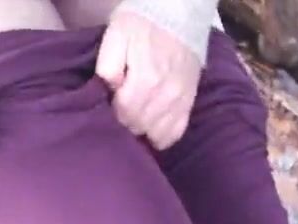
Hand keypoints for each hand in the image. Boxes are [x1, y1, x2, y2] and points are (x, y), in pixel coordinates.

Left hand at [96, 10, 200, 149]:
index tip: (110, 104)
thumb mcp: (116, 35)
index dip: (113, 113)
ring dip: (142, 130)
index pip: (123, 115)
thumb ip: (108, 66)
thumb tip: (111, 90)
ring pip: (156, 134)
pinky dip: (161, 135)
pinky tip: (152, 125)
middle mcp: (165, 96)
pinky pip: (175, 133)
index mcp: (145, 81)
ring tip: (135, 116)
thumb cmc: (142, 25)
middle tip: (120, 109)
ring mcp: (180, 102)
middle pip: (139, 126)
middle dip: (125, 122)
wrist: (178, 15)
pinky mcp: (189, 104)